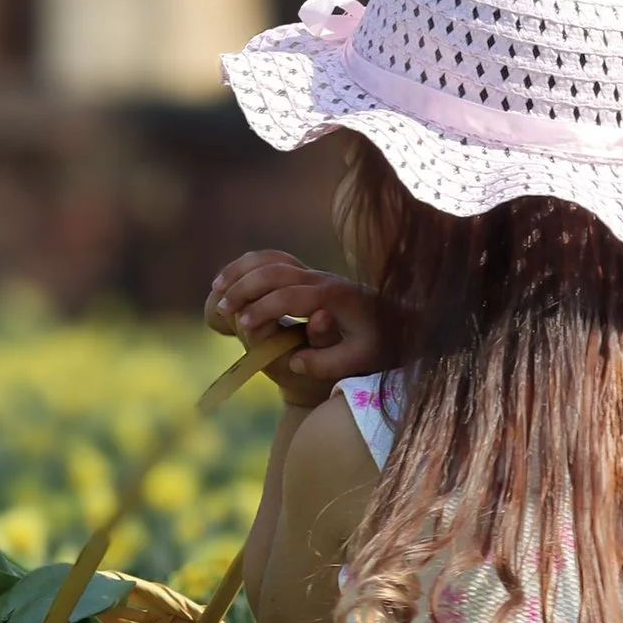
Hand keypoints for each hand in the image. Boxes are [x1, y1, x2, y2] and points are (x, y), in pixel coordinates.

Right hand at [204, 251, 390, 402]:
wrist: (404, 321)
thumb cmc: (383, 344)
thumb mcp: (361, 360)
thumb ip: (327, 363)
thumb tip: (294, 361)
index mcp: (335, 297)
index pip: (290, 296)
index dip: (264, 309)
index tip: (243, 326)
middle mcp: (324, 279)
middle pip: (276, 270)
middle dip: (246, 287)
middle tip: (224, 309)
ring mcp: (317, 273)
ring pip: (273, 259)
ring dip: (243, 271)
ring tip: (217, 289)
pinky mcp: (312, 275)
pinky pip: (276, 260)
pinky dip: (251, 265)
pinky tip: (233, 279)